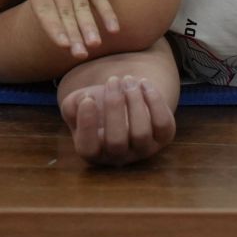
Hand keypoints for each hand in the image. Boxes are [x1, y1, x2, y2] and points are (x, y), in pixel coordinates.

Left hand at [0, 0, 118, 58]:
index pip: (45, 7)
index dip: (53, 27)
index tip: (61, 44)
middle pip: (66, 11)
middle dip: (73, 35)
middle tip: (77, 55)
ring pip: (84, 6)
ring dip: (90, 26)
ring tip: (94, 45)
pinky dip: (107, 11)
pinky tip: (113, 28)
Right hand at [61, 75, 177, 166]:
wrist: (127, 101)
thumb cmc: (99, 105)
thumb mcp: (79, 103)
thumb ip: (72, 105)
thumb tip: (84, 101)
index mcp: (94, 152)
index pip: (88, 148)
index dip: (86, 125)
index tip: (88, 99)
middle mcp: (119, 156)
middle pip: (116, 141)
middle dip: (113, 107)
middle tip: (112, 80)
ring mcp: (143, 149)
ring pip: (141, 132)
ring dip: (134, 101)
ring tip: (128, 79)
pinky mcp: (163, 138)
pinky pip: (163, 124)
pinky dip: (155, 101)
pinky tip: (144, 83)